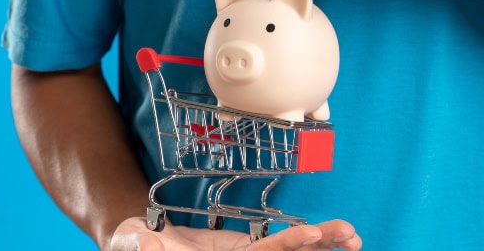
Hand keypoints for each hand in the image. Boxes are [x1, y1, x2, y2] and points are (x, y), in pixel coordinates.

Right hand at [108, 217, 360, 250]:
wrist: (139, 244)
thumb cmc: (133, 247)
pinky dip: (306, 241)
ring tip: (351, 235)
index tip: (311, 234)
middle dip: (316, 249)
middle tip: (350, 235)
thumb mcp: (132, 244)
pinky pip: (279, 245)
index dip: (284, 247)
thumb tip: (147, 246)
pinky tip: (329, 235)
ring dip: (320, 246)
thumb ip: (139, 247)